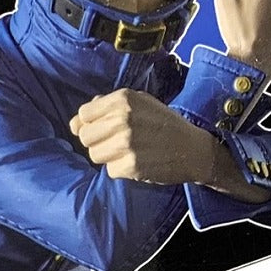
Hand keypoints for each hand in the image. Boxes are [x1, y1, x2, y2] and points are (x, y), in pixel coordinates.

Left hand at [69, 89, 216, 185]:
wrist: (193, 149)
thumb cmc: (164, 124)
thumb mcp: (140, 103)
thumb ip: (107, 106)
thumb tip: (77, 120)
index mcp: (122, 100)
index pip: (83, 114)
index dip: (90, 124)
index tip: (103, 128)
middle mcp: (122, 119)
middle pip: (85, 137)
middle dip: (97, 141)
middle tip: (117, 142)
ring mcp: (126, 144)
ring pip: (94, 155)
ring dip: (107, 157)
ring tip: (128, 151)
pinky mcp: (130, 166)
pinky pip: (110, 171)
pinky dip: (121, 170)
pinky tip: (137, 162)